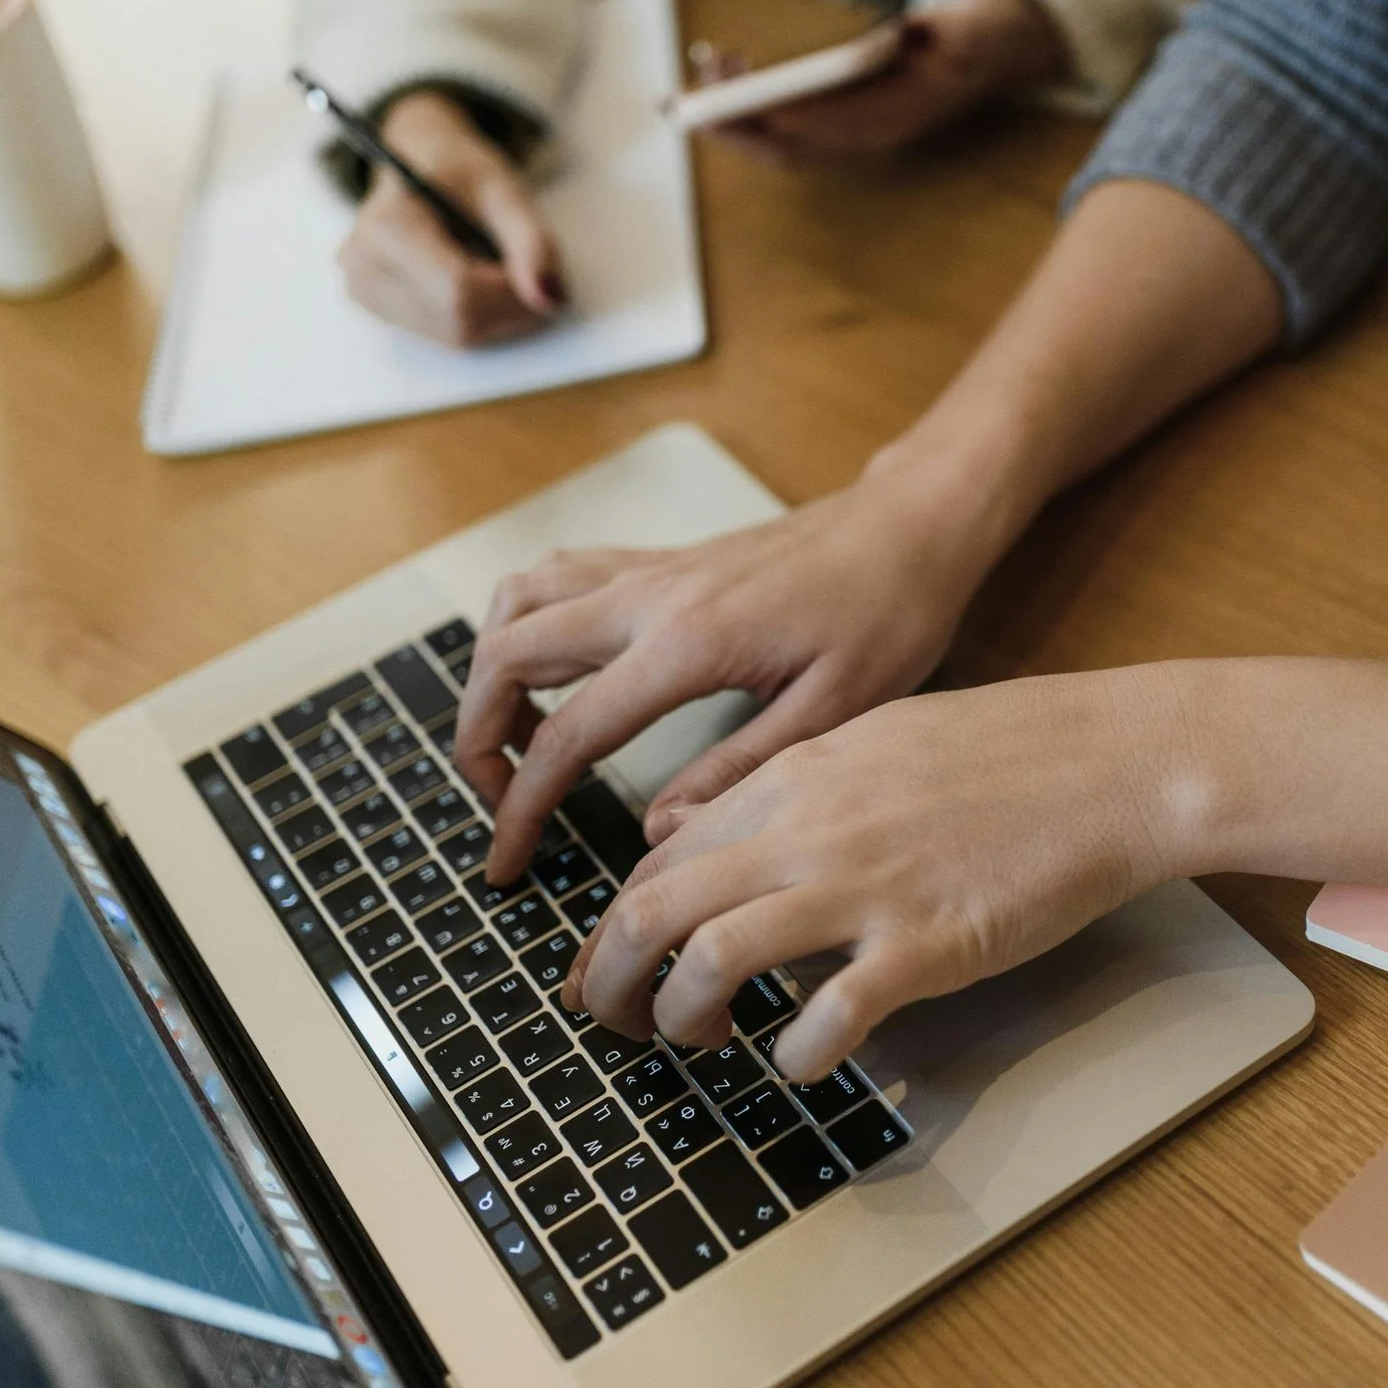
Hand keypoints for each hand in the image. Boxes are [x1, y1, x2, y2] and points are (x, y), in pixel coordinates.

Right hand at [335, 90, 564, 346]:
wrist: (421, 163)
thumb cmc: (462, 172)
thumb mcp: (505, 190)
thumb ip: (533, 241)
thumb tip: (552, 300)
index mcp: (386, 225)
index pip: (460, 292)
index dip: (514, 294)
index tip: (543, 272)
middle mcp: (362, 267)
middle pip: (458, 321)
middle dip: (510, 306)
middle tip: (528, 270)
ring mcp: (364, 293)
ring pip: (456, 336)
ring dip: (498, 314)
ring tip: (500, 268)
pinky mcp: (378, 310)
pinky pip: (446, 336)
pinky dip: (479, 317)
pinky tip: (479, 282)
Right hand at [453, 456, 1016, 881]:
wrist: (909, 524)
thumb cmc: (888, 611)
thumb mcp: (834, 712)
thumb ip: (738, 772)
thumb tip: (657, 835)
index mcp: (687, 644)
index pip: (566, 735)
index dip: (522, 807)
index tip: (507, 863)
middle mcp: (648, 596)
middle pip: (507, 654)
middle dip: (477, 735)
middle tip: (498, 800)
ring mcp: (649, 570)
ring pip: (518, 602)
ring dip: (492, 670)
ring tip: (514, 739)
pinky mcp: (661, 560)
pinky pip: (557, 577)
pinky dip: (526, 623)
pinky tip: (552, 671)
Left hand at [563, 669, 1186, 1079]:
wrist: (1112, 765)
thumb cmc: (1008, 752)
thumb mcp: (874, 740)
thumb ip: (788, 787)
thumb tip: (708, 840)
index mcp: (793, 779)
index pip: (658, 861)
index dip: (615, 928)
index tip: (614, 970)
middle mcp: (807, 830)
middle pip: (651, 912)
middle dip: (609, 982)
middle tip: (617, 1023)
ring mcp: (863, 889)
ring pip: (710, 960)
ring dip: (682, 1018)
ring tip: (700, 1040)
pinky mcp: (922, 946)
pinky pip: (824, 1019)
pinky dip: (795, 1055)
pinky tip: (803, 1060)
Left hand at [706, 0, 1067, 163]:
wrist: (974, 55)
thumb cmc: (964, 38)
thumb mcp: (964, 33)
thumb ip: (941, 37)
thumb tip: (911, 34)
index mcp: (899, 120)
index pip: (843, 129)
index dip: (805, 123)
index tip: (768, 113)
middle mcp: (864, 137)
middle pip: (792, 146)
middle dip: (741, 126)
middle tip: (694, 100)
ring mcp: (844, 136)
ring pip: (775, 141)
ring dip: (730, 118)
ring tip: (696, 75)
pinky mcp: (828, 125)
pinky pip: (775, 127)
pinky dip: (741, 108)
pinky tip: (718, 73)